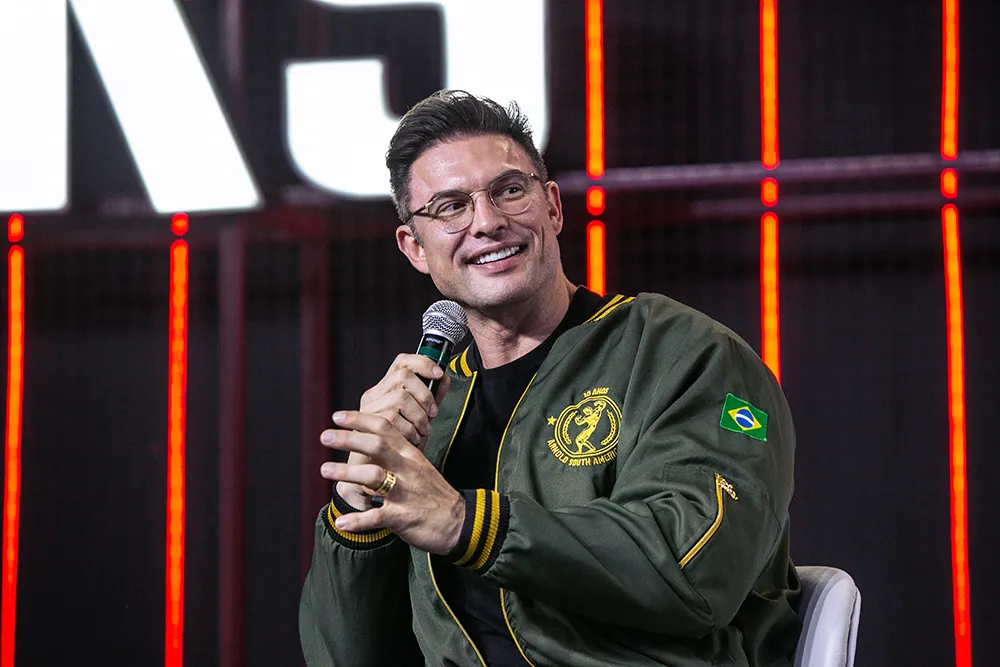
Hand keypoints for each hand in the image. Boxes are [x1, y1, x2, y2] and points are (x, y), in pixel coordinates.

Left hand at [320, 411, 463, 554]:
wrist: (459, 522)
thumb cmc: (433, 494)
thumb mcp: (419, 467)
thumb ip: (397, 454)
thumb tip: (369, 441)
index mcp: (410, 455)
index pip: (385, 428)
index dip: (360, 419)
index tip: (337, 416)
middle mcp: (407, 469)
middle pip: (376, 445)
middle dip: (348, 439)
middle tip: (324, 436)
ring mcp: (405, 492)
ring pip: (373, 477)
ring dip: (346, 472)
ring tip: (323, 470)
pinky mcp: (403, 517)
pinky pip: (377, 517)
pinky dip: (357, 520)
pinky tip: (341, 522)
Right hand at [360, 353, 450, 447]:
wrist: (379, 472)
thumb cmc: (398, 445)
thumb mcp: (419, 418)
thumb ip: (430, 398)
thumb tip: (444, 377)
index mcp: (386, 389)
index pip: (402, 361)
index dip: (423, 362)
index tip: (439, 375)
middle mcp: (374, 395)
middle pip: (403, 375)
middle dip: (425, 394)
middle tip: (432, 414)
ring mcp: (368, 408)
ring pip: (400, 398)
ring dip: (418, 416)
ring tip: (422, 432)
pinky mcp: (365, 424)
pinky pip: (393, 418)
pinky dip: (409, 430)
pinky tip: (413, 440)